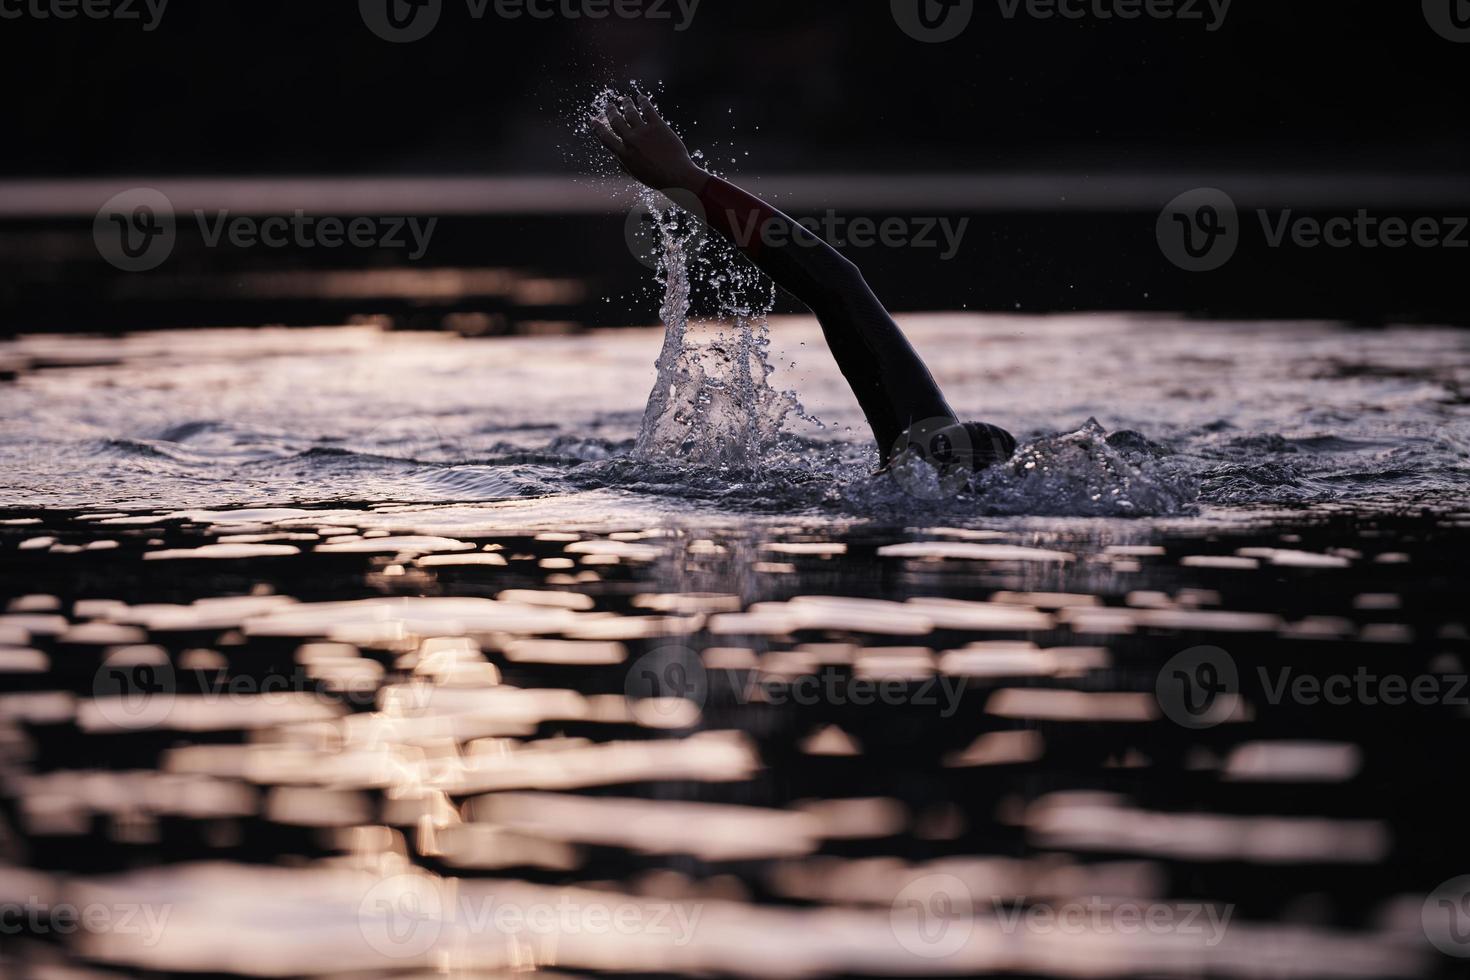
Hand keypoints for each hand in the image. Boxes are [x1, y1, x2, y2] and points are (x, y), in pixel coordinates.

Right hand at [590, 90, 706, 192]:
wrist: (676, 176)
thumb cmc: (657, 178)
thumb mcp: (635, 174)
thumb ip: (624, 163)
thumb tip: (616, 155)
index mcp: (623, 154)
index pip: (605, 138)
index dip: (597, 128)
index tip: (593, 120)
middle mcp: (630, 141)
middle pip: (616, 121)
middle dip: (610, 111)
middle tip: (609, 105)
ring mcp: (643, 132)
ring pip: (630, 112)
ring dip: (626, 104)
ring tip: (625, 99)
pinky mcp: (657, 126)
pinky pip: (647, 109)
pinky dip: (643, 101)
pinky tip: (640, 97)